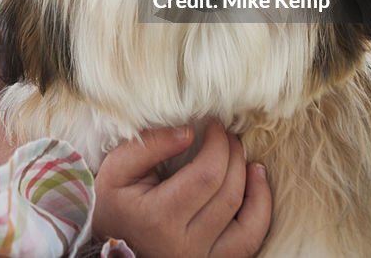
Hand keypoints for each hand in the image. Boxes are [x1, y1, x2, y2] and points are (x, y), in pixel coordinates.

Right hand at [92, 123, 270, 257]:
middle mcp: (184, 245)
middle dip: (232, 154)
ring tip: (240, 153)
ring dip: (249, 178)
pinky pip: (250, 239)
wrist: (110, 239)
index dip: (218, 144)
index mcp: (159, 218)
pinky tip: (257, 180)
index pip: (206, 175)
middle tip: (225, 133)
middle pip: (228, 193)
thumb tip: (189, 131)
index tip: (214, 124)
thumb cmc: (112, 201)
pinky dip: (261, 209)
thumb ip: (150, 145)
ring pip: (246, 218)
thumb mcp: (117, 168)